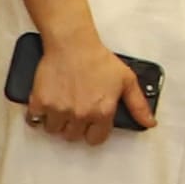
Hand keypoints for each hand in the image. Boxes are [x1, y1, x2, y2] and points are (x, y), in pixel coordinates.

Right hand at [20, 26, 143, 146]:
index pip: (96, 139)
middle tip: (76, 110)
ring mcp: (59, 109)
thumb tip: (149, 124)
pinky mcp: (40, 102)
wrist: (73, 44)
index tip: (91, 124)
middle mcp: (80, 114)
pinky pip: (35, 120)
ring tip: (62, 106)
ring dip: (57, 122)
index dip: (94, 131)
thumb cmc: (99, 60)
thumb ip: (139, 105)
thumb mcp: (127, 80)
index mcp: (102, 112)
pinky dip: (38, 114)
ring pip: (54, 130)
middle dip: (75, 126)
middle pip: (73, 136)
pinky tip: (46, 104)